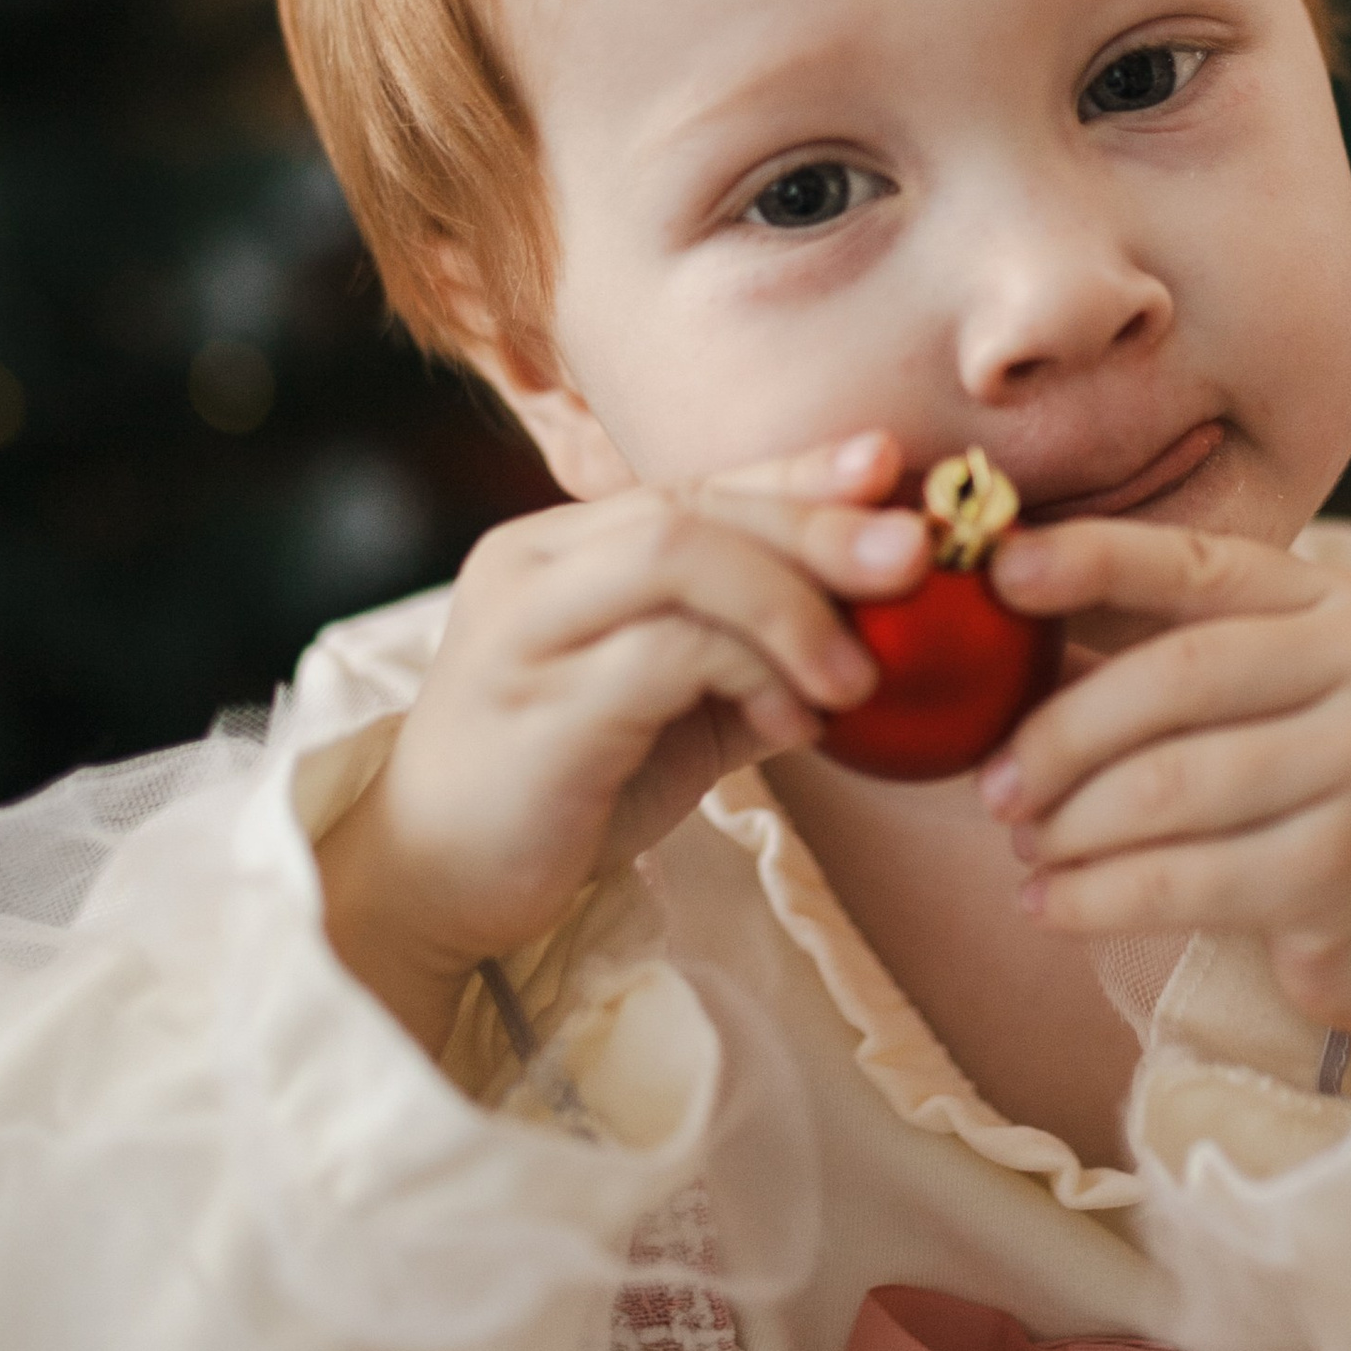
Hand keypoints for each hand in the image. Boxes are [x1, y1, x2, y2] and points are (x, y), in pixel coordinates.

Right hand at [318, 433, 925, 1052]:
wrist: (437, 887)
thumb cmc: (565, 790)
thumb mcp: (677, 710)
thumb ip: (753, 658)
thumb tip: (879, 626)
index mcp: (561, 549)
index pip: (694, 485)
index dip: (794, 470)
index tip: (887, 463)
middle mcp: (531, 564)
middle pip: (692, 505)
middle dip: (814, 523)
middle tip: (913, 554)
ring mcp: (522, 629)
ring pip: (675, 554)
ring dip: (789, 603)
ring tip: (858, 674)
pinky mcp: (534, 706)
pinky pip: (662, 652)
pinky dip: (749, 672)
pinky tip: (795, 724)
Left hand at [979, 524, 1350, 1055]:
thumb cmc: (1306, 773)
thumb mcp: (1259, 686)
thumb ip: (1154, 649)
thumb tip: (1000, 629)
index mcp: (1334, 600)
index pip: (1198, 563)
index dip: (1096, 559)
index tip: (1003, 570)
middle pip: (1176, 678)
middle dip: (1060, 734)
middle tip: (994, 785)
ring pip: (1173, 787)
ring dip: (1072, 825)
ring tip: (1024, 846)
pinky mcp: (1346, 870)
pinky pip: (1187, 881)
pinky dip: (1096, 898)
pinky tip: (1050, 904)